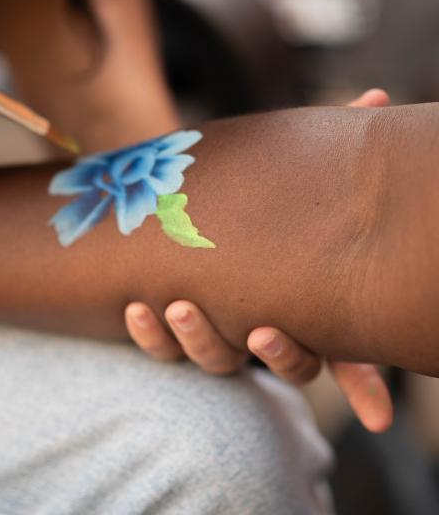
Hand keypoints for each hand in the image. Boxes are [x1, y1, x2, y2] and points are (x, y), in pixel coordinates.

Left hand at [126, 89, 393, 433]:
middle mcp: (258, 329)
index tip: (377, 416)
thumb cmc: (239, 201)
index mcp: (297, 308)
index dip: (361, 385)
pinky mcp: (167, 331)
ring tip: (179, 307)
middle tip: (262, 329)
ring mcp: (213, 334)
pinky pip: (159, 349)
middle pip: (282, 365)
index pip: (338, 356)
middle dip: (277, 355)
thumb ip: (326, 151)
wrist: (170, 208)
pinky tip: (137, 307)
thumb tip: (375, 98)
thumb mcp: (285, 181)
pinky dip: (149, 335)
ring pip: (213, 360)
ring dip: (198, 341)